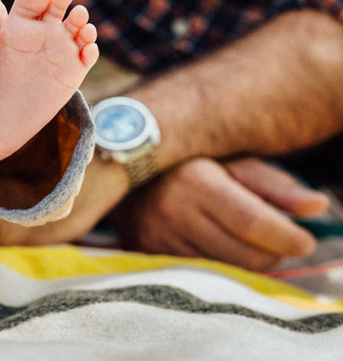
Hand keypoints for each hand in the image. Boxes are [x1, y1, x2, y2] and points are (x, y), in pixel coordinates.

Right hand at [115, 156, 328, 271]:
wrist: (123, 170)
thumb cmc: (191, 164)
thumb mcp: (235, 163)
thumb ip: (277, 187)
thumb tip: (317, 206)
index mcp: (197, 181)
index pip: (254, 223)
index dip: (288, 237)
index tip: (305, 240)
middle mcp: (173, 211)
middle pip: (245, 256)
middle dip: (272, 252)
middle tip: (272, 237)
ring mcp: (157, 237)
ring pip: (226, 272)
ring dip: (246, 262)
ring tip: (242, 240)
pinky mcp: (147, 255)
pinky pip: (200, 277)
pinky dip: (220, 268)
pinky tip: (217, 248)